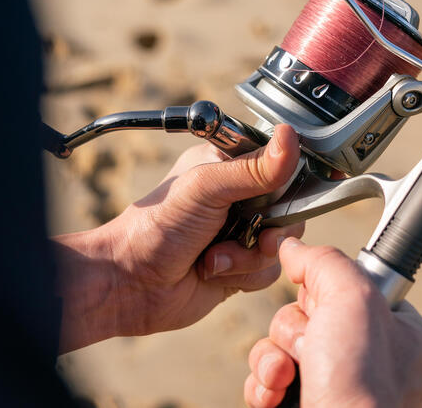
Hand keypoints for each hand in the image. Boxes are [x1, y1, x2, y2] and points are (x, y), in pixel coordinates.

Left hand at [53, 124, 303, 352]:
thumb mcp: (206, 188)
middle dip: (272, 227)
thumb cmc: (155, 228)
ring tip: (215, 257)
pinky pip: (270, 270)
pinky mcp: (241, 265)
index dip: (285, 181)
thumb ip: (252, 168)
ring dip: (250, 255)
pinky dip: (245, 275)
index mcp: (226, 164)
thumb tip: (289, 136)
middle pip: (289, 206)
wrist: (132, 286)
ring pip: (281, 241)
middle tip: (253, 233)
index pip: (279, 162)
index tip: (277, 195)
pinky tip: (214, 272)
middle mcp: (237, 196)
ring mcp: (241, 231)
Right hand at [244, 239, 421, 407]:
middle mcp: (370, 359)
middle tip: (308, 348)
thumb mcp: (353, 297)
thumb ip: (324, 261)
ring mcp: (336, 386)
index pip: (348, 287)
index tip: (324, 307)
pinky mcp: (305, 406)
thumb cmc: (361, 388)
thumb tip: (293, 248)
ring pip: (282, 345)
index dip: (325, 294)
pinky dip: (263, 386)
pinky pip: (269, 379)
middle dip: (292, 331)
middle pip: (307, 313)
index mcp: (399, 332)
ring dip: (272, 359)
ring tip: (286, 380)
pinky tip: (275, 396)